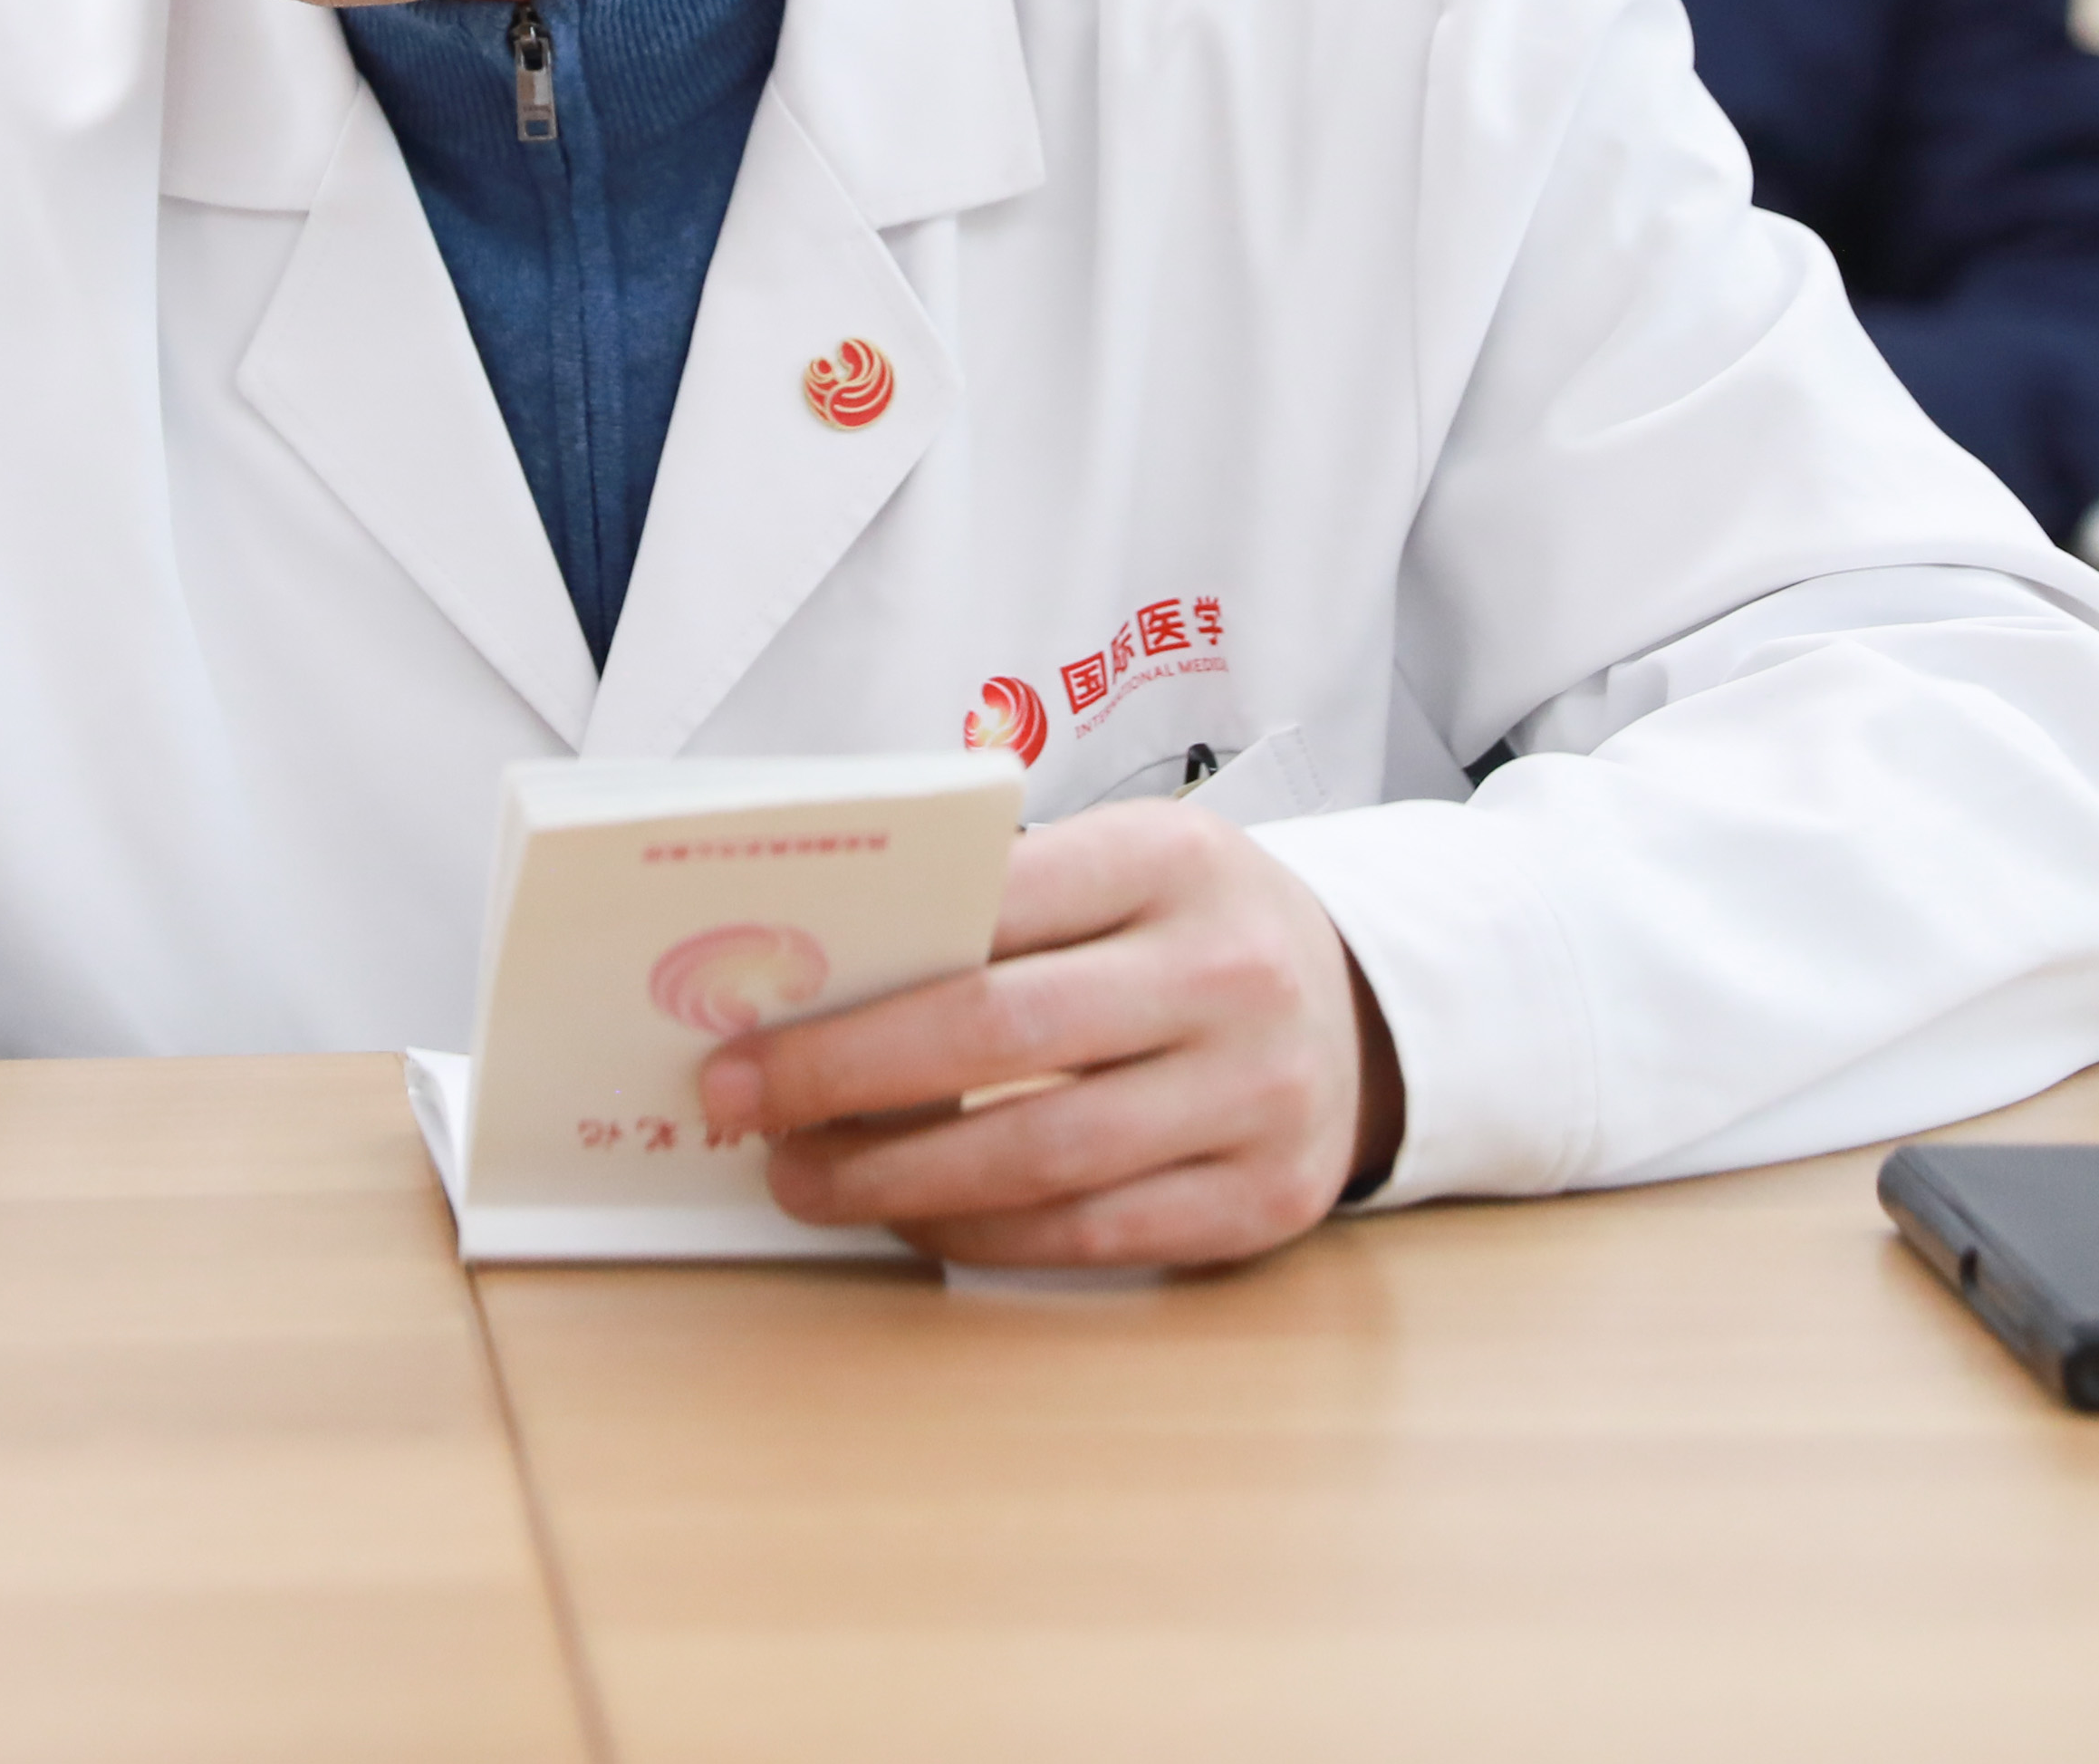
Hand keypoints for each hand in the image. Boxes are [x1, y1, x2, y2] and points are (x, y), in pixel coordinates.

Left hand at [694, 801, 1406, 1269]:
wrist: (1357, 1010)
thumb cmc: (1189, 929)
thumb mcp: (1124, 865)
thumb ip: (1000, 900)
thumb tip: (815, 965)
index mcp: (1175, 860)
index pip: (994, 903)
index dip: (863, 967)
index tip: (749, 1015)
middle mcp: (1229, 974)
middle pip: (1001, 1033)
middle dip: (844, 1077)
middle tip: (741, 1104)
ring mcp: (1258, 1095)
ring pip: (1039, 1158)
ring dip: (894, 1181)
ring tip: (805, 1178)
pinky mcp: (1261, 1200)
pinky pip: (1091, 1236)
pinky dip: (978, 1238)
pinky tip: (908, 1219)